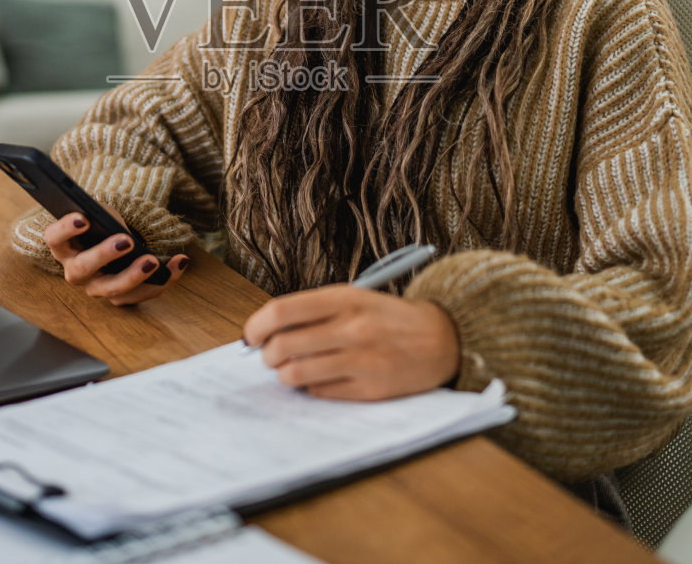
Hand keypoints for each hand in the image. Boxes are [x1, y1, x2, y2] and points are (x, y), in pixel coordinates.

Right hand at [42, 212, 187, 306]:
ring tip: (153, 261)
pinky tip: (180, 262)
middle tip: (127, 241)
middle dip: (104, 255)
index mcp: (64, 246)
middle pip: (82, 270)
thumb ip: (100, 217)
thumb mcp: (100, 215)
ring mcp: (98, 287)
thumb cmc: (103, 225)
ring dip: (134, 277)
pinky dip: (164, 278)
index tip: (84, 217)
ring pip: (113, 290)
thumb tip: (110, 220)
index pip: (54, 238)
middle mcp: (77, 271)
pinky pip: (142, 293)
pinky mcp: (123, 296)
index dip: (65, 229)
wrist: (114, 239)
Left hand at [241, 286, 460, 400]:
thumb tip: (265, 334)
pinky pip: (319, 392)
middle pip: (283, 346)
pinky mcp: (371, 389)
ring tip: (292, 369)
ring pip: (296, 374)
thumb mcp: (354, 299)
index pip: (281, 312)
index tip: (249, 336)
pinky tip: (322, 378)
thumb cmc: (388, 318)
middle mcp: (352, 328)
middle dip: (267, 355)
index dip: (256, 326)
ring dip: (285, 375)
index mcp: (344, 298)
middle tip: (271, 356)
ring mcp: (362, 360)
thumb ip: (313, 312)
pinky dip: (312, 387)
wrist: (441, 338)